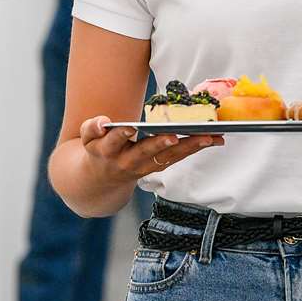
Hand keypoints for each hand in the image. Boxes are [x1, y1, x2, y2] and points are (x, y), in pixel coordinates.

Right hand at [78, 116, 221, 181]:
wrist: (103, 180)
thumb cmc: (97, 150)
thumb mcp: (87, 139)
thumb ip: (92, 128)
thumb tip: (103, 121)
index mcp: (108, 152)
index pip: (114, 142)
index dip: (122, 135)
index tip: (131, 126)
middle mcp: (128, 162)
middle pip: (147, 152)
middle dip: (161, 144)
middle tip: (174, 136)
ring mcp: (145, 167)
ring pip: (169, 157)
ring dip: (190, 147)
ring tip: (211, 136)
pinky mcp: (158, 167)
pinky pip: (179, 158)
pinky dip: (196, 148)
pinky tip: (214, 139)